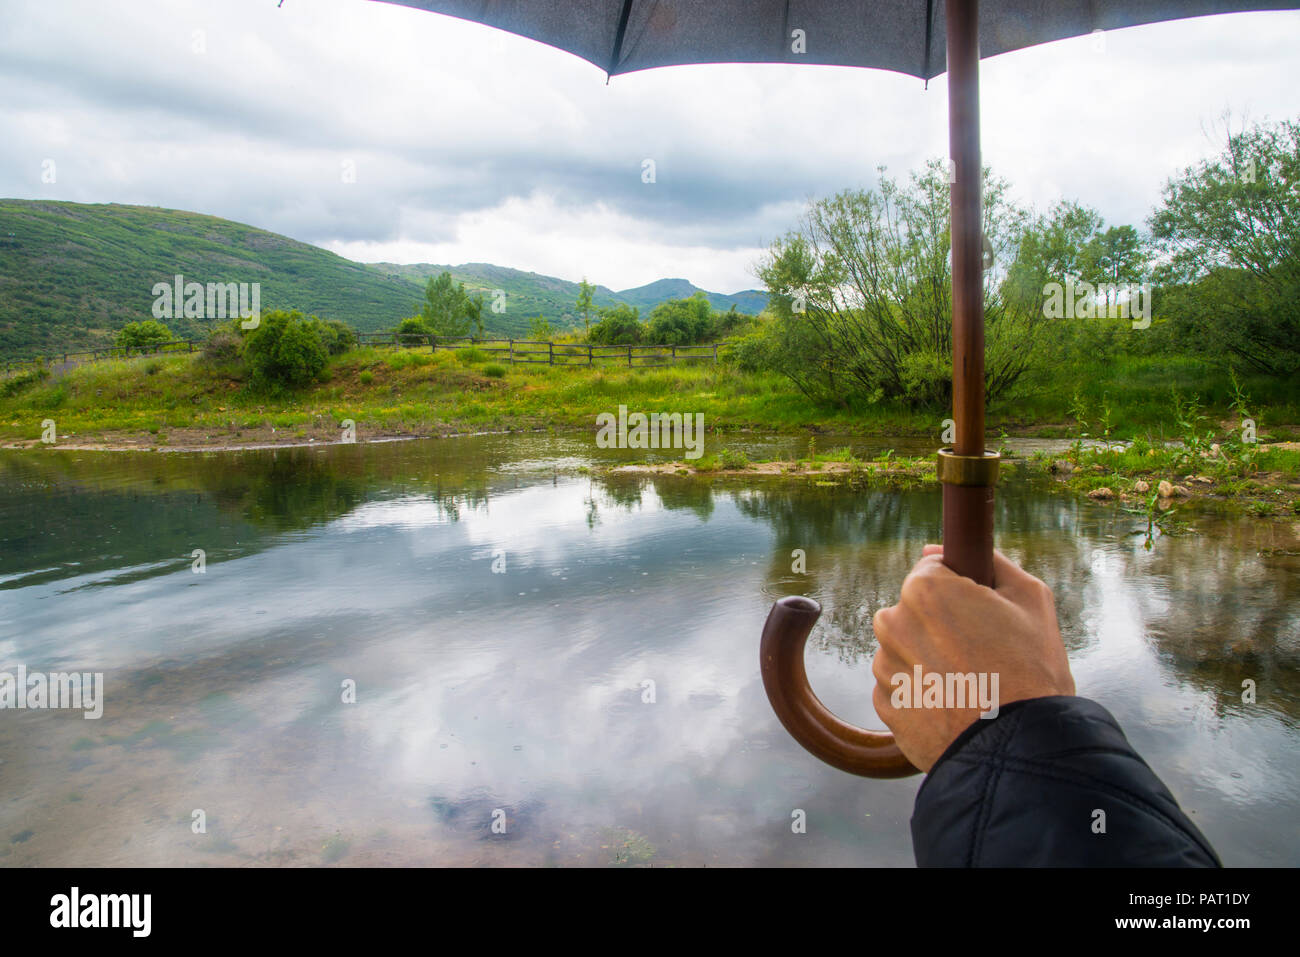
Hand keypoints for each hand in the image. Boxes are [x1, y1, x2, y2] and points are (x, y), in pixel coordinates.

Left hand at [871, 544, 1074, 771]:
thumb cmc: (1030, 672)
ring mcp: (885, 666)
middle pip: (915, 611)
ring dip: (929, 660)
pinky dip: (923, 694)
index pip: (932, 572)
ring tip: (971, 684)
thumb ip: (989, 562)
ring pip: (906, 650)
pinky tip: (955, 705)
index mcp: (924, 590)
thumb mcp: (1031, 599)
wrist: (1017, 749)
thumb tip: (937, 550)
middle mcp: (893, 624)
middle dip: (941, 625)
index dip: (960, 591)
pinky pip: (902, 688)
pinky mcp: (885, 705)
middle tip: (981, 652)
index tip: (981, 615)